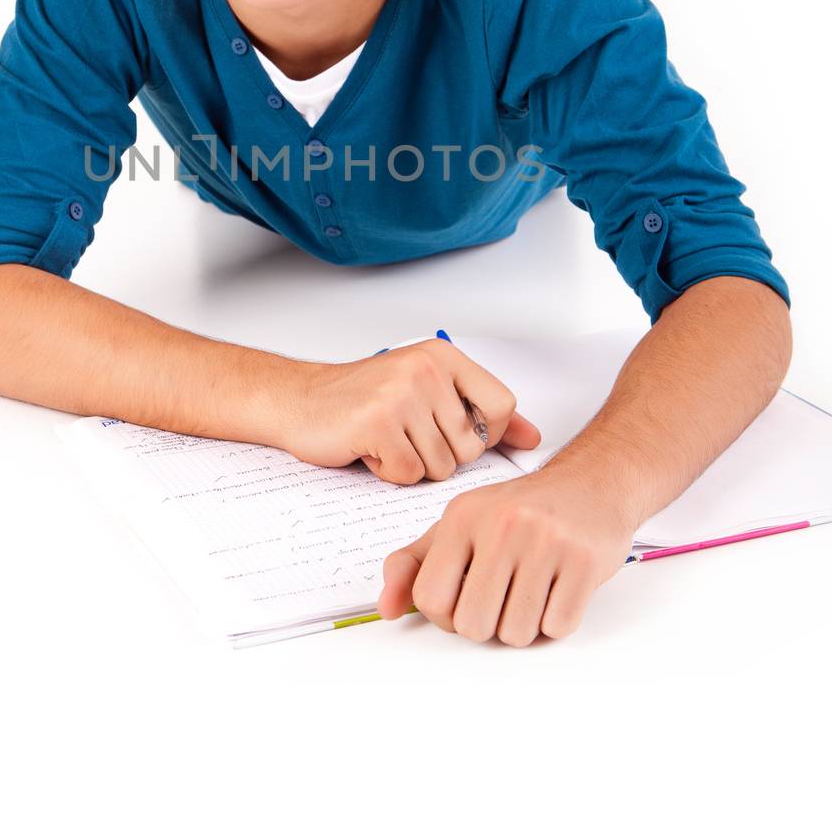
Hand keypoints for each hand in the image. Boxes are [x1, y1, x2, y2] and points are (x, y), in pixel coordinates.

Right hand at [289, 337, 541, 483]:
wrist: (299, 400)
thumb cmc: (363, 400)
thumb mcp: (428, 394)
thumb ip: (483, 413)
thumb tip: (532, 438)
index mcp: (443, 356)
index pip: (501, 405)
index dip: (482, 433)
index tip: (450, 430)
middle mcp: (425, 369)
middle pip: (471, 446)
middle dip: (439, 454)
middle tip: (405, 433)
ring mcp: (401, 394)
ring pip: (441, 465)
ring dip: (413, 465)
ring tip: (386, 439)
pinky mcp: (377, 423)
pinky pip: (409, 474)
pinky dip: (389, 472)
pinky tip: (370, 450)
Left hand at [376, 467, 635, 644]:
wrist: (591, 483)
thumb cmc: (519, 511)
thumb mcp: (460, 525)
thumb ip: (415, 564)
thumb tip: (387, 608)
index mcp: (462, 517)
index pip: (430, 599)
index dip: (446, 615)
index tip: (464, 599)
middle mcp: (501, 525)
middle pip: (473, 624)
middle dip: (488, 623)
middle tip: (502, 597)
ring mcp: (545, 541)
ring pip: (516, 633)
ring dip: (524, 624)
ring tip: (531, 591)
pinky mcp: (584, 560)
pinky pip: (557, 628)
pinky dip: (556, 621)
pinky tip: (558, 588)